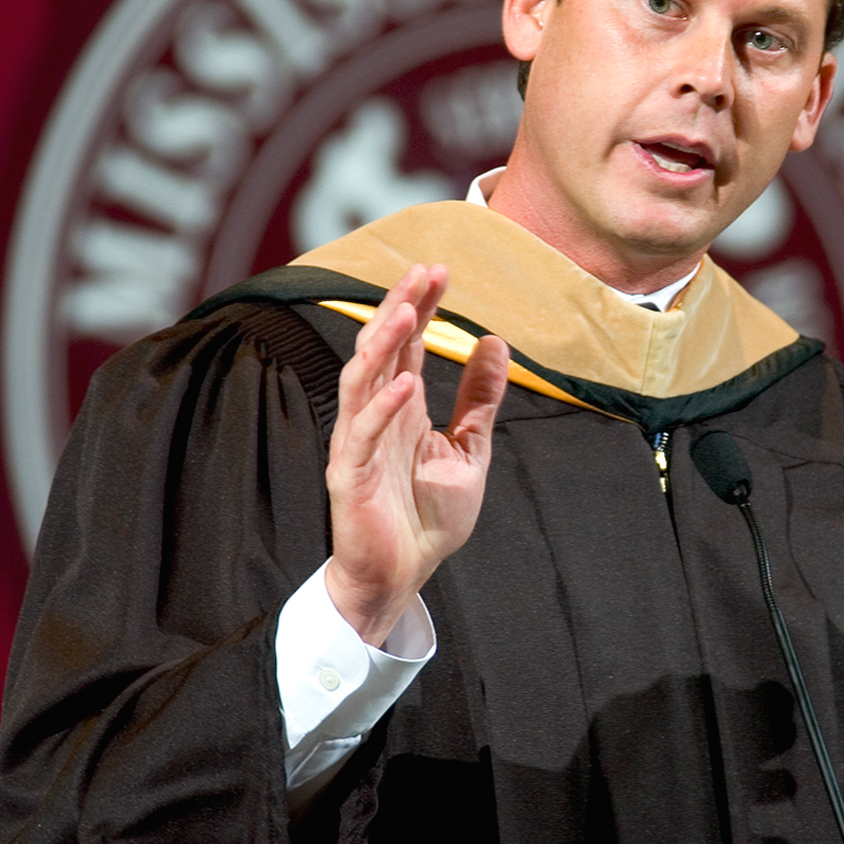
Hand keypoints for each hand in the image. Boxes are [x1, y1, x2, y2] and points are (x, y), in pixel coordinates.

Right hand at [323, 264, 510, 644]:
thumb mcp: (469, 450)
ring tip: (409, 310)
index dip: (420, 305)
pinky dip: (383, 407)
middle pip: (379, 349)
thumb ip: (480, 400)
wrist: (405, 572)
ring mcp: (358, 443)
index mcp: (400, 407)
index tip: (440, 270)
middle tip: (424, 271)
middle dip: (399, 307)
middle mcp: (374, 416)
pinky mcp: (349, 476)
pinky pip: (362, 435)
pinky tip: (405, 383)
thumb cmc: (429, 515)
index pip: (405, 344)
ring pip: (360, 381)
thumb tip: (494, 342)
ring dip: (383, 345)